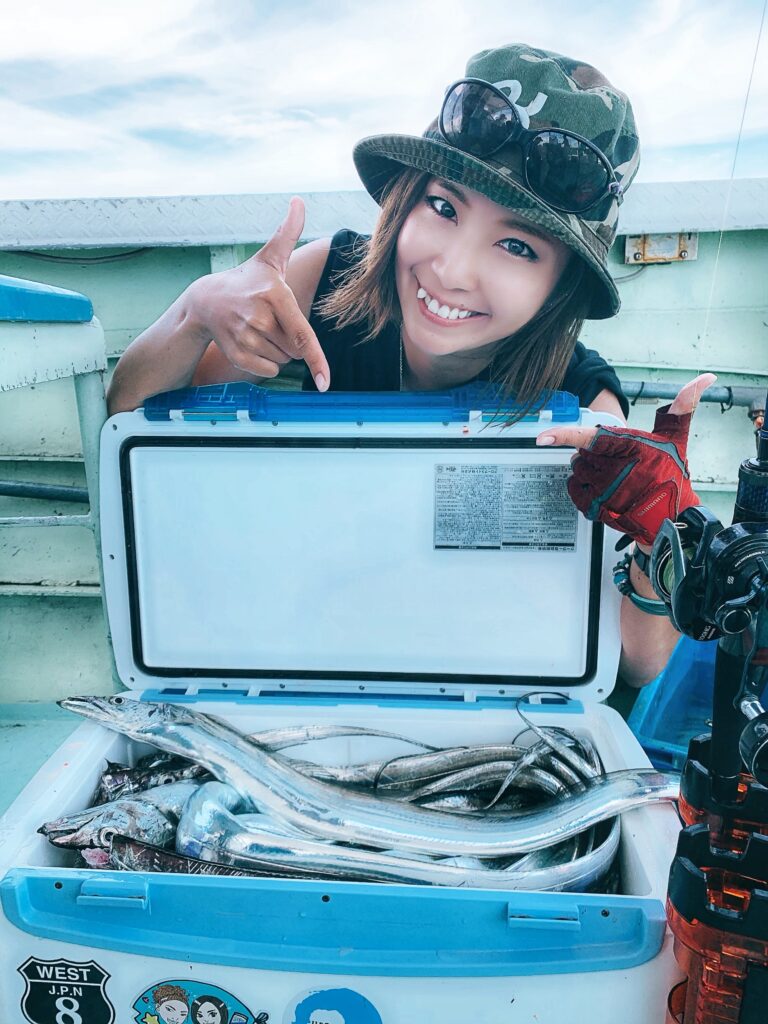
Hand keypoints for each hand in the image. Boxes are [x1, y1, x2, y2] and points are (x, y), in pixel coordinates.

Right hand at [188, 196, 329, 390]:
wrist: (206, 300)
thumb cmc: (247, 279)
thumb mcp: (269, 257)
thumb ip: (288, 232)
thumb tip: (298, 201)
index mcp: (274, 295)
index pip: (301, 334)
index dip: (316, 360)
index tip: (326, 381)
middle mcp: (258, 317)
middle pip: (296, 349)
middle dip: (292, 340)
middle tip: (273, 319)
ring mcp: (244, 337)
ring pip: (282, 360)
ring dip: (279, 350)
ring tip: (260, 328)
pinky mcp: (235, 354)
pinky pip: (268, 370)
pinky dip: (268, 363)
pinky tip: (254, 342)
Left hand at [535, 373, 716, 546]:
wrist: (671, 518)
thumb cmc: (672, 475)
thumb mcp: (677, 438)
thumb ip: (682, 406)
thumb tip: (704, 378)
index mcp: (631, 449)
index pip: (591, 439)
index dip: (564, 436)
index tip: (542, 437)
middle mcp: (616, 471)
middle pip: (582, 453)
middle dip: (592, 453)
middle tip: (614, 459)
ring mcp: (605, 492)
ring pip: (577, 470)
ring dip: (587, 469)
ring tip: (611, 474)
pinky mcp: (598, 508)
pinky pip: (574, 491)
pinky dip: (580, 486)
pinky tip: (599, 486)